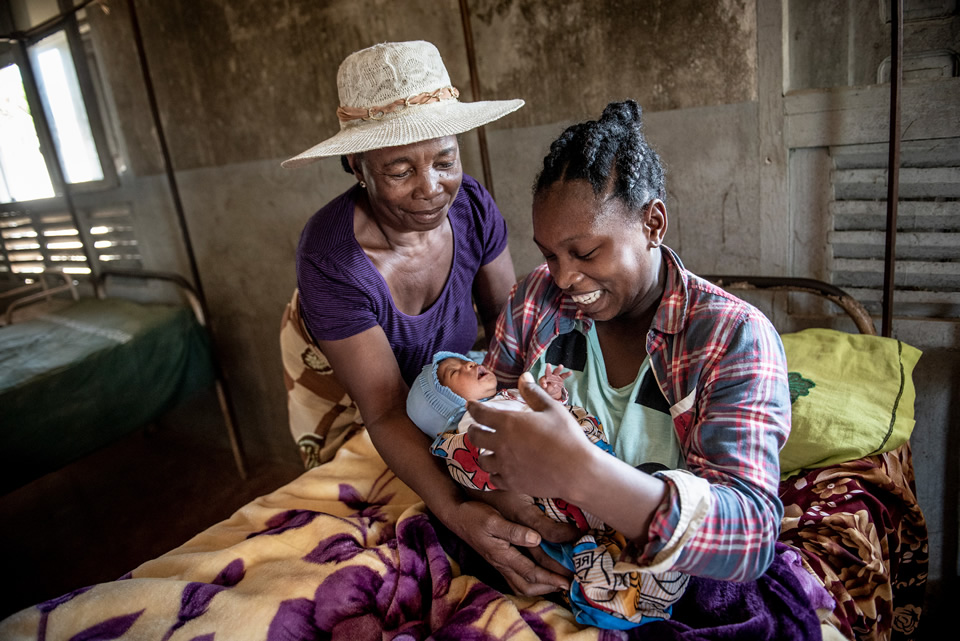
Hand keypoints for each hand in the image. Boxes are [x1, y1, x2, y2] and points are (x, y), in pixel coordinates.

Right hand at [443, 498, 570, 595]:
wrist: (456, 515)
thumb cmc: (474, 515)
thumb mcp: (493, 520)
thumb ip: (514, 531)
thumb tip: (536, 539)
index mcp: (502, 555)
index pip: (531, 573)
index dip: (551, 578)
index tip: (567, 582)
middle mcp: (501, 563)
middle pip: (527, 586)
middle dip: (548, 588)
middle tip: (567, 585)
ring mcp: (498, 563)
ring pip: (521, 585)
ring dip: (540, 587)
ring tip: (557, 582)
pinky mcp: (497, 559)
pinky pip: (516, 578)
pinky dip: (530, 581)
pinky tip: (539, 574)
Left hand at [467, 372, 594, 499]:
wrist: (577, 471)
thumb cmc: (567, 436)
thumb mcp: (552, 409)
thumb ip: (534, 393)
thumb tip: (524, 376)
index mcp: (509, 423)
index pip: (480, 413)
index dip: (473, 407)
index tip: (470, 405)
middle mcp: (501, 444)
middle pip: (475, 436)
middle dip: (473, 430)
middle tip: (477, 428)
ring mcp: (505, 466)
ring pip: (482, 460)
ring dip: (484, 454)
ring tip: (490, 451)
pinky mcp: (512, 483)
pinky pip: (494, 478)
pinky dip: (495, 473)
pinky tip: (501, 470)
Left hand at [537, 363, 570, 400]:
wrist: (553, 390)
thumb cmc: (547, 388)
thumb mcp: (544, 389)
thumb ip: (544, 387)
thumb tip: (544, 386)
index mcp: (544, 379)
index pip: (542, 380)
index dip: (543, 382)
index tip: (544, 386)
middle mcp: (549, 376)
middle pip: (548, 372)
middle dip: (548, 369)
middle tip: (548, 365)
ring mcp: (555, 376)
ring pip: (556, 372)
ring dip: (558, 369)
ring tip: (561, 366)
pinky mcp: (561, 378)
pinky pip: (564, 375)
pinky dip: (567, 374)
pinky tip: (570, 372)